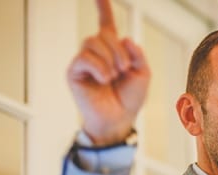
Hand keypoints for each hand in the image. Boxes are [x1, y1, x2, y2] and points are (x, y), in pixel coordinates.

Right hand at [68, 0, 149, 145]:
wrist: (118, 120)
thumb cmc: (129, 99)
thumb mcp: (142, 73)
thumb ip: (137, 54)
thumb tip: (124, 37)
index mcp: (113, 49)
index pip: (106, 22)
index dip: (102, 6)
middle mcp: (96, 52)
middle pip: (102, 34)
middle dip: (118, 50)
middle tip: (125, 69)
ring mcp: (84, 61)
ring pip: (92, 42)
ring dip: (109, 58)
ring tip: (115, 75)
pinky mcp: (75, 72)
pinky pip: (84, 57)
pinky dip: (99, 66)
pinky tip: (105, 78)